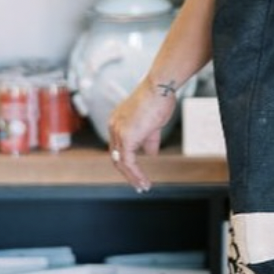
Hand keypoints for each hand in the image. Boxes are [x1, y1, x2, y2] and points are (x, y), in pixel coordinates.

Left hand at [108, 78, 177, 192]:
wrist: (159, 87)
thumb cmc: (158, 99)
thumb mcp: (152, 124)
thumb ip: (149, 140)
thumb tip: (151, 153)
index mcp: (117, 121)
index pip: (117, 147)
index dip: (126, 162)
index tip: (136, 172)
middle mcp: (114, 126)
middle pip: (116, 157)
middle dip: (127, 173)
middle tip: (138, 184)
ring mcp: (118, 132)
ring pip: (120, 162)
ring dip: (132, 177)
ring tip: (143, 186)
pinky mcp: (126, 137)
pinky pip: (128, 161)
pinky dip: (136, 173)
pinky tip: (144, 180)